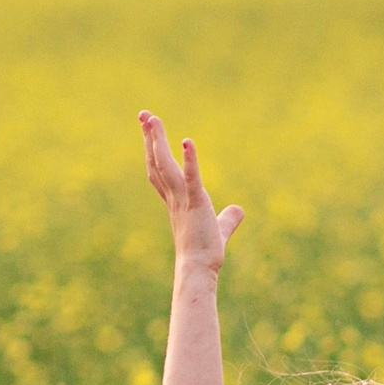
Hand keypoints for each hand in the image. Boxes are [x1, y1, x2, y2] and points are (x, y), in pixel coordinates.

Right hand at [140, 111, 244, 269]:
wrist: (199, 269)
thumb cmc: (205, 252)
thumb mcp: (219, 228)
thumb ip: (228, 218)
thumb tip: (239, 211)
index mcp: (175, 200)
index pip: (159, 170)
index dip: (152, 149)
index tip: (148, 130)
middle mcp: (173, 197)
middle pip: (156, 162)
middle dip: (149, 138)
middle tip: (144, 114)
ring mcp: (182, 200)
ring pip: (165, 165)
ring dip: (158, 141)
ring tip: (153, 119)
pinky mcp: (196, 204)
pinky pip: (191, 178)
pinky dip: (189, 160)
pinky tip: (187, 141)